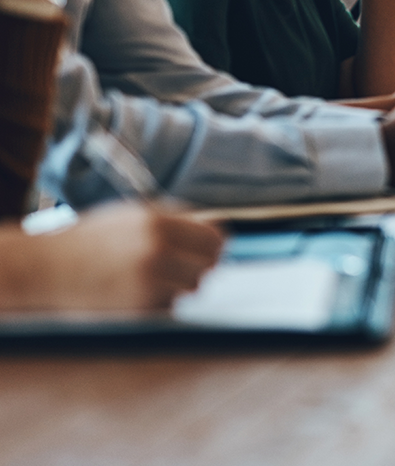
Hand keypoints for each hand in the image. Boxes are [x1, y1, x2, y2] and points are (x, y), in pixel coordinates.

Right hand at [29, 203, 223, 311]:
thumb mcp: (133, 214)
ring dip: (181, 285)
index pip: (214, 237)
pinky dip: (162, 303)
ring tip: (153, 278)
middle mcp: (156, 252)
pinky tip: (138, 293)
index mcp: (158, 223)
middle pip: (209, 265)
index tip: (208, 248)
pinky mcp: (138, 311)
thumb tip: (215, 226)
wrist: (47, 270)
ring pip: (192, 288)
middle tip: (182, 265)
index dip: (214, 244)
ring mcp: (148, 284)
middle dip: (199, 265)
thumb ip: (175, 218)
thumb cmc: (91, 240)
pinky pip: (170, 307)